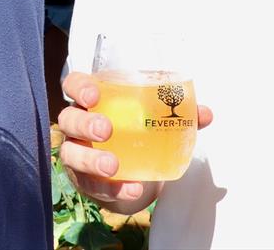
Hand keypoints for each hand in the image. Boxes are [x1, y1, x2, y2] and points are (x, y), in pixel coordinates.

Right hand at [57, 72, 211, 212]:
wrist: (128, 169)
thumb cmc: (135, 131)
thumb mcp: (152, 118)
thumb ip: (178, 113)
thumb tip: (205, 114)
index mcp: (92, 100)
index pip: (74, 84)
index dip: (79, 87)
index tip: (94, 95)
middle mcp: (77, 123)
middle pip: (68, 118)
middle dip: (84, 123)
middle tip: (106, 129)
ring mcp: (76, 152)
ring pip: (71, 153)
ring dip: (91, 159)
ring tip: (113, 166)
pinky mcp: (83, 180)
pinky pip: (91, 185)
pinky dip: (112, 188)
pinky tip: (131, 189)